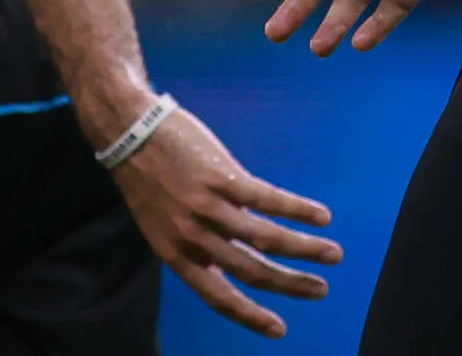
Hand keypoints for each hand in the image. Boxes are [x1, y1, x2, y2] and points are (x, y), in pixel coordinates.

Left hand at [110, 104, 340, 337]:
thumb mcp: (160, 224)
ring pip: (267, 238)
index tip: (279, 330)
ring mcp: (210, 207)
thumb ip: (195, 245)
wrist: (128, 130)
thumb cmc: (146, 177)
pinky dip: (299, 210)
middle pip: (252, 271)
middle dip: (291, 285)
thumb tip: (233, 260)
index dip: (251, 317)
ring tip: (333, 254)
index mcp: (176, 255)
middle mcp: (194, 237)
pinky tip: (321, 217)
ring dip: (305, 249)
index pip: (219, 298)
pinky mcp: (224, 177)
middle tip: (320, 291)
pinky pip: (270, 200)